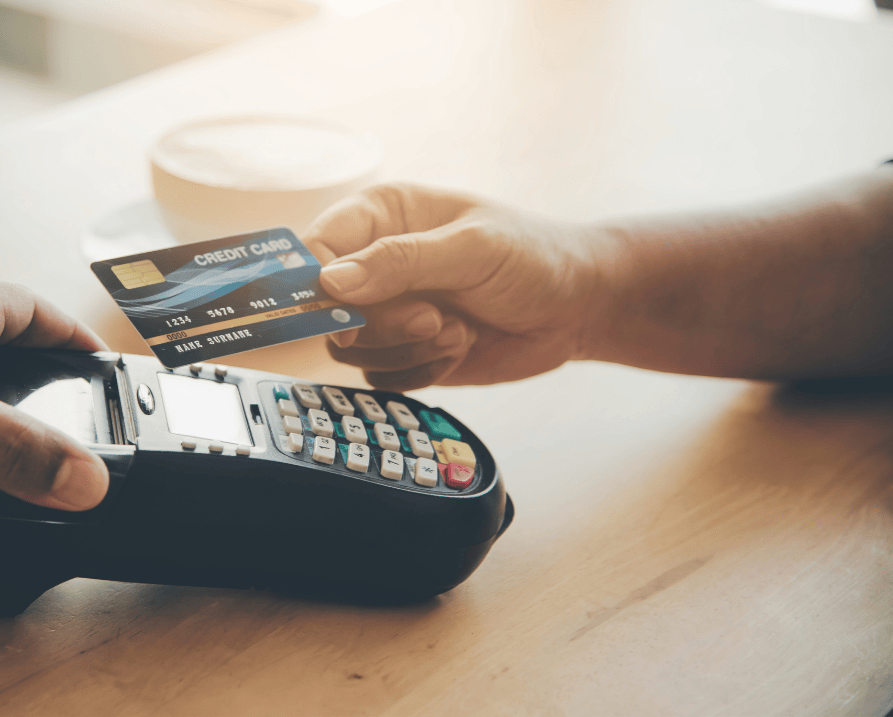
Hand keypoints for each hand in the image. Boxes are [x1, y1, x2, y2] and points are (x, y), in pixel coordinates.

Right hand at [303, 183, 610, 390]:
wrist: (577, 307)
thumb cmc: (533, 258)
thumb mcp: (473, 248)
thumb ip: (401, 261)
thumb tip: (331, 282)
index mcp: (383, 215)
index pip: (317, 245)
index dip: (315, 283)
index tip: (343, 312)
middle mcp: (375, 261)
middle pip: (328, 307)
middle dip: (382, 323)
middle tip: (433, 318)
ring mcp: (388, 310)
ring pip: (352, 347)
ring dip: (406, 348)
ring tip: (457, 330)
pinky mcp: (404, 351)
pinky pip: (380, 375)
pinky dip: (419, 370)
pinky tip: (459, 347)